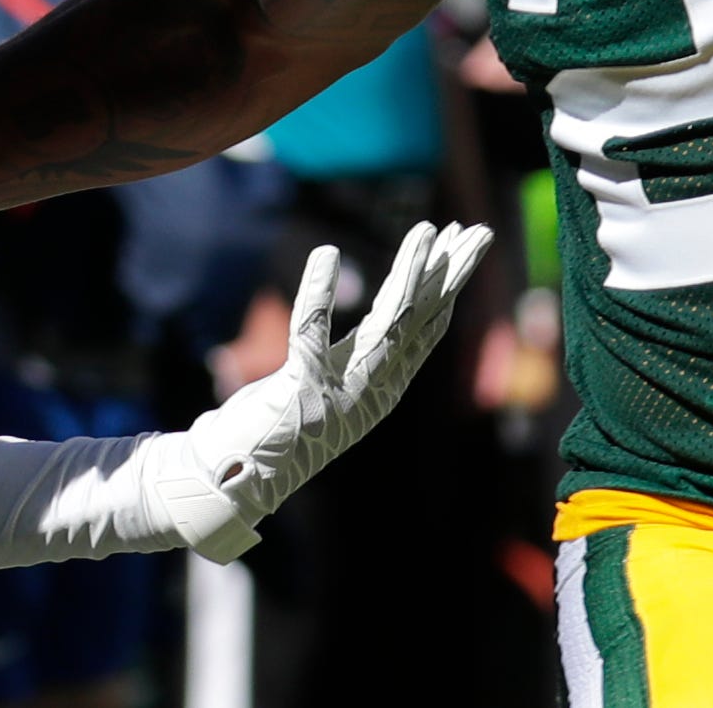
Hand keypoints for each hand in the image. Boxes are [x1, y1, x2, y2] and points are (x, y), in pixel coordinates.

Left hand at [145, 222, 489, 561]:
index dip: (448, 285)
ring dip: (408, 273)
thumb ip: (357, 354)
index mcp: (382, 387)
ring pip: (386, 322)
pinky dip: (319, 292)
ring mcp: (339, 392)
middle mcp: (372, 390)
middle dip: (451, 272)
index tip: (465, 243)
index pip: (426, 328)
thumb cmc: (276, 429)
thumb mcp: (331, 384)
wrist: (233, 481)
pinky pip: (311, 332)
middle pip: (421, 320)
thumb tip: (386, 320)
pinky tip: (326, 253)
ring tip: (427, 231)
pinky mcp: (299, 389)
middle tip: (479, 230)